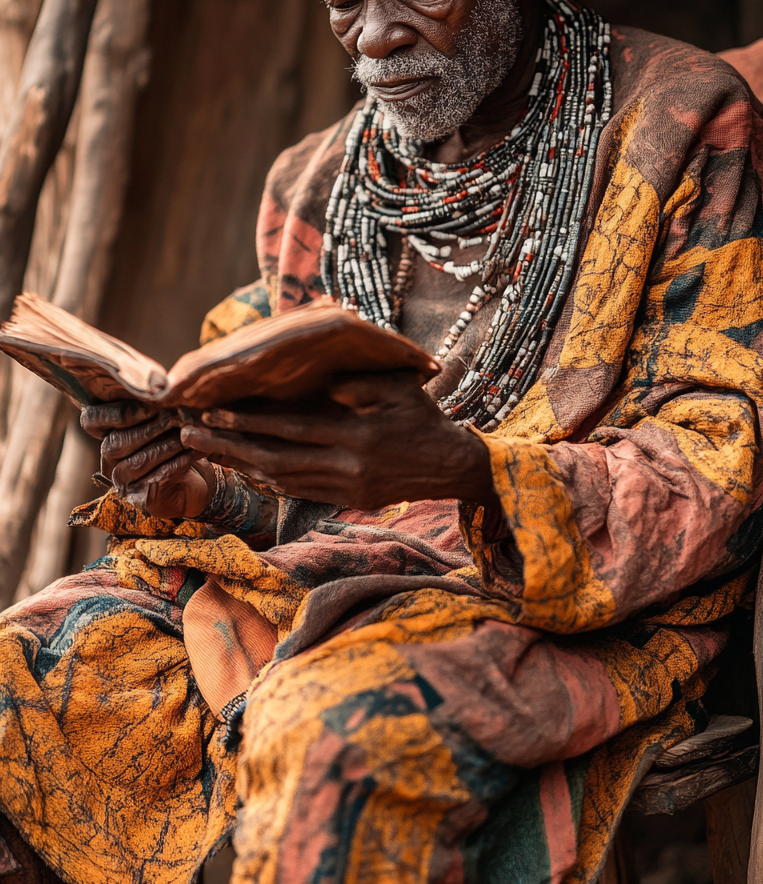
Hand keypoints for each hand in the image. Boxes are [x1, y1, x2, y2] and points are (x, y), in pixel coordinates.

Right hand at [80, 401, 215, 518]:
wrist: (198, 478)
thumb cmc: (178, 440)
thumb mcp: (166, 416)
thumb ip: (157, 403)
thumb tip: (165, 386)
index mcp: (109, 433)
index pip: (92, 420)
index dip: (115, 413)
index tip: (148, 405)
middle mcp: (109, 459)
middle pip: (114, 443)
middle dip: (147, 429)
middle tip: (174, 417)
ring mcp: (122, 482)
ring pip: (135, 463)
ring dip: (163, 447)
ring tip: (187, 435)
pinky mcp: (141, 499)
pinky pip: (154, 480)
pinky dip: (175, 465)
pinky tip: (192, 453)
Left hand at [179, 370, 495, 510]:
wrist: (450, 464)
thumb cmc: (422, 415)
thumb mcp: (398, 386)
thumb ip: (358, 383)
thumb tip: (321, 384)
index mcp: (357, 435)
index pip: (291, 428)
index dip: (249, 421)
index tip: (213, 412)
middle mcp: (347, 467)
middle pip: (275, 459)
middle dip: (229, 446)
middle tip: (191, 435)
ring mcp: (345, 488)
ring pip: (281, 479)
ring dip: (240, 465)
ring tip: (206, 450)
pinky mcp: (346, 500)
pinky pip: (297, 490)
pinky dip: (266, 478)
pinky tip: (243, 466)